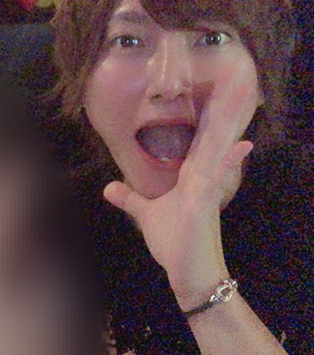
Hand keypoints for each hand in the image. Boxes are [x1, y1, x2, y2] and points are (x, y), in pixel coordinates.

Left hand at [103, 73, 257, 309]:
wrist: (190, 275)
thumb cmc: (175, 245)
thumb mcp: (147, 215)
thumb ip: (131, 199)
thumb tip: (110, 186)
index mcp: (193, 176)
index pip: (202, 139)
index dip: (211, 115)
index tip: (220, 89)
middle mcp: (203, 177)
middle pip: (214, 136)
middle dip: (226, 109)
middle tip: (241, 79)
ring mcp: (206, 189)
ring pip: (218, 149)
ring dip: (230, 123)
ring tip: (244, 94)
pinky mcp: (204, 205)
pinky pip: (216, 178)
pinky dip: (227, 161)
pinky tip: (243, 144)